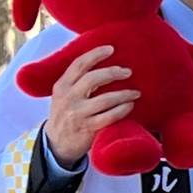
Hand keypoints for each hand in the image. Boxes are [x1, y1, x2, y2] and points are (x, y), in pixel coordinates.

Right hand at [42, 46, 135, 161]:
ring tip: (136, 92)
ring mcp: (78, 114)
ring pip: (105, 99)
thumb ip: (77, 81)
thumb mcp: (64, 95)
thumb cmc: (66, 114)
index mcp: (62, 86)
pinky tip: (130, 105)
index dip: (95, 54)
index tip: (111, 49)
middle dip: (113, 72)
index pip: (79, 65)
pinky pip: (110, 116)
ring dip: (124, 93)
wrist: (56, 143)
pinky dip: (123, 109)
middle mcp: (68, 98)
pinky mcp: (88, 128)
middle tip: (128, 71)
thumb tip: (104, 64)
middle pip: (93, 78)